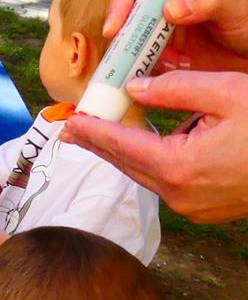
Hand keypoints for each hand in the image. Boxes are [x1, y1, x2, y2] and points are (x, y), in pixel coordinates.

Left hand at [62, 71, 247, 223]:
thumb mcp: (229, 92)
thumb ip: (178, 89)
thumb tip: (135, 89)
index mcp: (179, 165)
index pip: (122, 144)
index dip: (94, 130)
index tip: (70, 120)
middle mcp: (179, 193)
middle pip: (127, 164)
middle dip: (100, 143)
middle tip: (73, 128)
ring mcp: (191, 207)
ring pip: (146, 175)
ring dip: (126, 154)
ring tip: (103, 134)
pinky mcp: (204, 210)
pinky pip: (167, 184)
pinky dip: (152, 164)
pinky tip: (147, 147)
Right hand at [102, 0, 247, 73]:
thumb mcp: (239, 2)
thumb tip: (170, 7)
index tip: (117, 25)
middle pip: (127, 7)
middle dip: (118, 29)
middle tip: (115, 53)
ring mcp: (161, 26)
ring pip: (128, 36)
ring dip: (121, 54)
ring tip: (118, 73)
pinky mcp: (161, 53)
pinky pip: (138, 61)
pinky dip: (131, 72)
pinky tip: (129, 84)